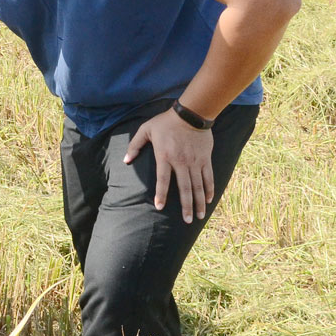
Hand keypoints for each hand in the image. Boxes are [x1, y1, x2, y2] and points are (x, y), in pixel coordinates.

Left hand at [124, 108, 215, 223]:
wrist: (191, 114)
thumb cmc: (165, 122)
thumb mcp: (145, 130)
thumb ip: (135, 145)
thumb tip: (126, 160)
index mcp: (165, 157)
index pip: (162, 180)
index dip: (161, 195)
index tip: (160, 208)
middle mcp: (181, 162)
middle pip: (184, 189)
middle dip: (186, 206)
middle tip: (187, 221)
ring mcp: (195, 162)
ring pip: (198, 186)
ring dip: (199, 202)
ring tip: (199, 216)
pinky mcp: (205, 159)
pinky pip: (209, 177)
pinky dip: (210, 189)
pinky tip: (210, 200)